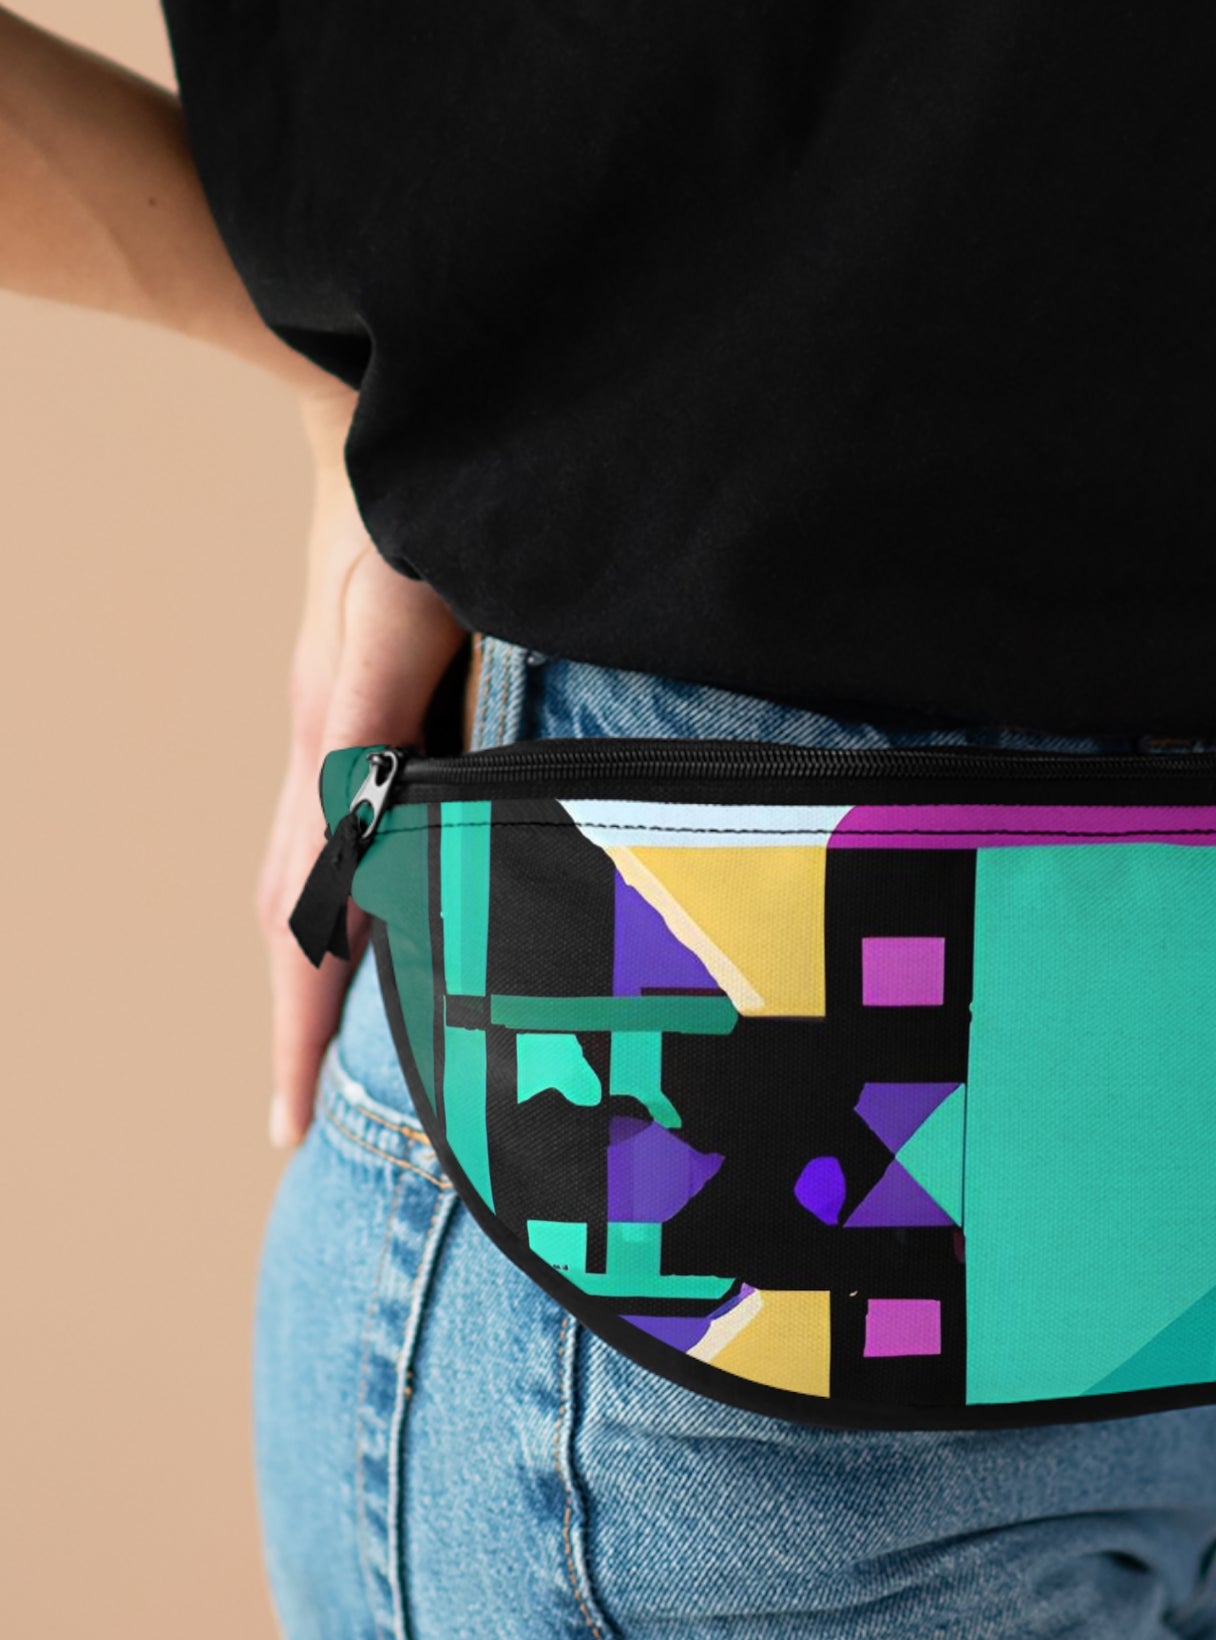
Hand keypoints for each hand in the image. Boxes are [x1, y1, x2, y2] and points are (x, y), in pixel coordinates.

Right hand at [258, 388, 467, 1147]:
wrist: (372, 410)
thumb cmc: (400, 503)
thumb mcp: (397, 609)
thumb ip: (377, 716)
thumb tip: (360, 832)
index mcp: (334, 753)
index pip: (302, 921)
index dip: (300, 1028)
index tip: (289, 1126)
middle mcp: (329, 758)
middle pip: (294, 920)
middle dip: (300, 1026)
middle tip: (303, 1126)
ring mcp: (344, 736)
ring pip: (316, 883)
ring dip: (320, 972)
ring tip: (338, 1058)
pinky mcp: (372, 712)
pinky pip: (349, 833)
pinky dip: (351, 902)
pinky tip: (389, 926)